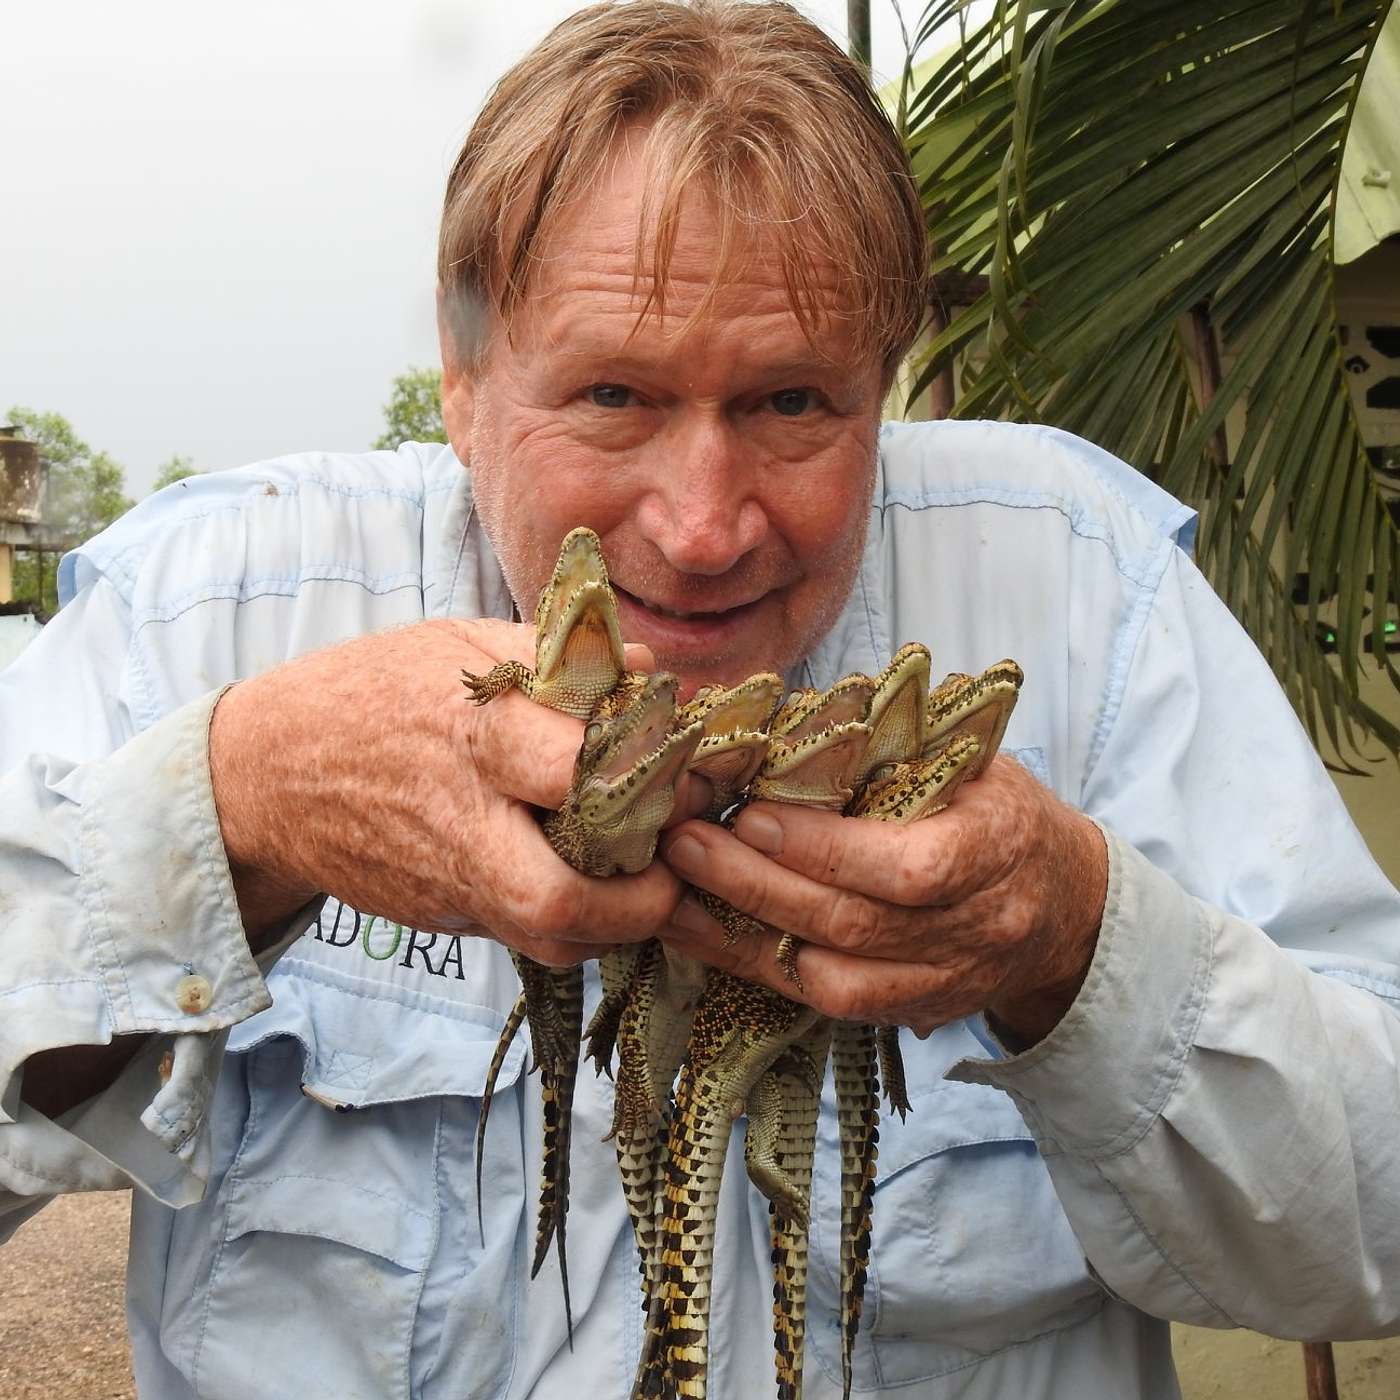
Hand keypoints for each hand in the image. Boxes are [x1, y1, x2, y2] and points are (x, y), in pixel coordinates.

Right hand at [210, 618, 693, 963]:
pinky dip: (572, 925)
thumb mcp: (462, 644)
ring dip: (614, 924)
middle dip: (639, 899)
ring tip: (641, 879)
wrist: (270, 772)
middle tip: (673, 863)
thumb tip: (656, 675)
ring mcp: (446, 882)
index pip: (574, 768)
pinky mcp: (441, 918)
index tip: (677, 762)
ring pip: (548, 939)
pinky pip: (524, 939)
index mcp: (474, 733)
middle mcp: (460, 820)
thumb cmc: (376, 692)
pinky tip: (593, 885)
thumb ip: (564, 662)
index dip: (643, 770)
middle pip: (556, 897)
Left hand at [657, 756, 1107, 1042]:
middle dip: (757, 885)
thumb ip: (889, 745)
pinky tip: (702, 934)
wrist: (1060, 902)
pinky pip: (826, 1004)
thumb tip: (776, 724)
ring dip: (742, 936)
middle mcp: (977, 928)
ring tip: (673, 892)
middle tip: (684, 844)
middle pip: (854, 925)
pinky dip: (758, 970)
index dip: (825, 849)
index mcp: (999, 847)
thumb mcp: (968, 756)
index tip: (752, 814)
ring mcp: (945, 983)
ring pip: (833, 980)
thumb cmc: (997, 809)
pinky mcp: (911, 1013)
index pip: (909, 869)